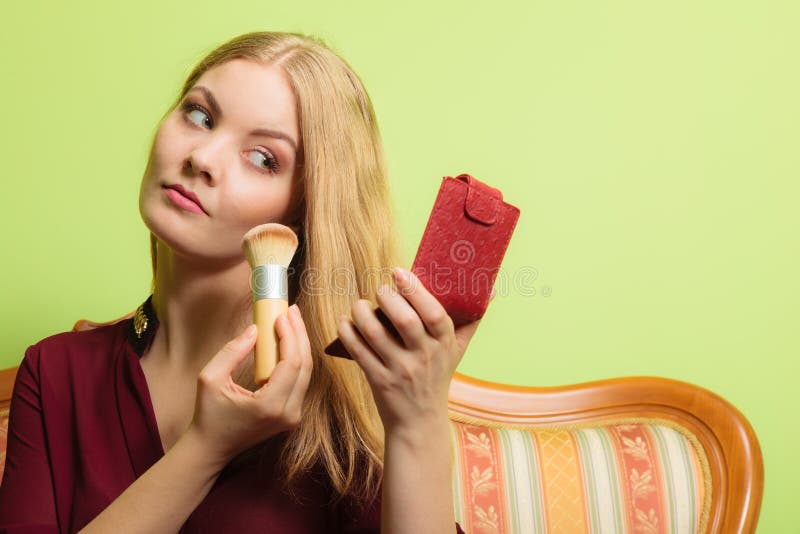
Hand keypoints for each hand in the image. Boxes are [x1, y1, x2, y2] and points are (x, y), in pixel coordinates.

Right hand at [185, 304, 312, 462]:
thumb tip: (255, 329)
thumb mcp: (210, 379)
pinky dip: (296, 358)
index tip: (282, 315)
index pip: (291, 364)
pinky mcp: (292, 415)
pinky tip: (289, 339)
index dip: (290, 336)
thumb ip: (232, 351)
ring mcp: (293, 416)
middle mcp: (288, 414)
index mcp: (269, 406)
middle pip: (305, 366)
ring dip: (300, 344)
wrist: (212, 448)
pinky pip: (300, 380)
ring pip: (306, 372)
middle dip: (299, 334)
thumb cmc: (208, 415)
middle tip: (291, 311)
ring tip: (292, 320)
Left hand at [337, 268, 489, 437]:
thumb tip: (489, 290)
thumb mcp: (457, 350)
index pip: (436, 314)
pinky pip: (359, 352)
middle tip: (381, 290)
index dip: (416, 291)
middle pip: (405, 321)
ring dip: (363, 313)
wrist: (420, 422)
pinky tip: (345, 322)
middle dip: (388, 298)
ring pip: (376, 334)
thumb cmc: (438, 376)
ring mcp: (401, 370)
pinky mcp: (379, 381)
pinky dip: (348, 333)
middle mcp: (424, 357)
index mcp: (445, 345)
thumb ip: (470, 319)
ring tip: (360, 305)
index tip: (399, 272)